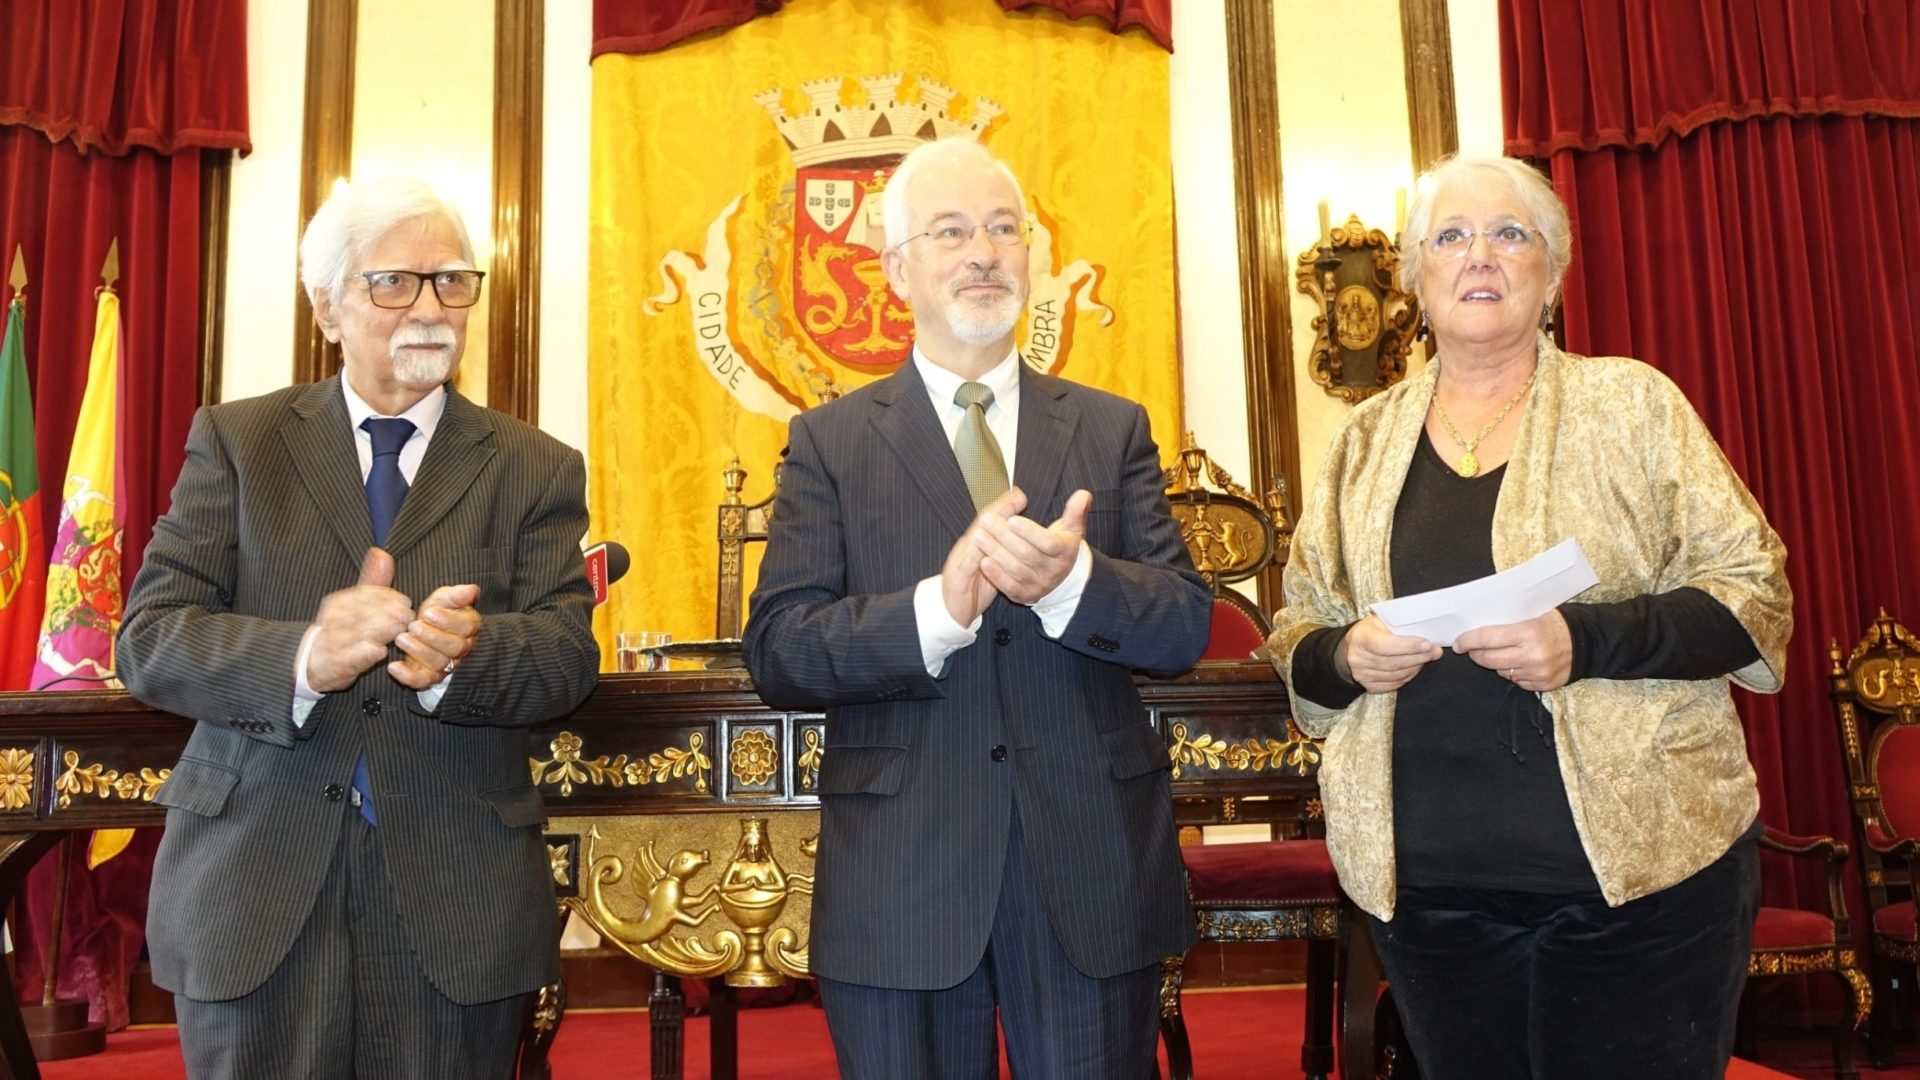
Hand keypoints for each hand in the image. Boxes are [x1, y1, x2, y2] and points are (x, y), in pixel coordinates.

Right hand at [306, 548, 415, 692]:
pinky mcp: (335, 665)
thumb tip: (381, 552)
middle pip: (361, 613)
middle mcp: (332, 620)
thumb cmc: (343, 629)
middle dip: (387, 612)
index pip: (362, 594)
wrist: (315, 662)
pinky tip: (380, 651)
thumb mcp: (355, 603)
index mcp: (337, 603)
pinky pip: (349, 658)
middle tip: (408, 614)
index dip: (386, 597)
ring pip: (357, 634)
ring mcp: (332, 642)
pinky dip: (364, 654)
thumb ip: (371, 580)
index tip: (405, 601)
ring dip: (380, 630)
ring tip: (400, 628)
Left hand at [391, 582, 481, 688]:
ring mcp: (446, 665)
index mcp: (468, 628)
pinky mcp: (428, 677)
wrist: (421, 631)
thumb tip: (472, 589)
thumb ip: (456, 595)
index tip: (429, 613)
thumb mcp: (443, 599)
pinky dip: (408, 676)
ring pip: (439, 663)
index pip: (466, 627)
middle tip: (413, 626)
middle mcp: (461, 649)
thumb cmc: (435, 613)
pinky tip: (393, 666)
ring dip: (419, 652)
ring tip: (401, 639)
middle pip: (454, 647)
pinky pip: (422, 681)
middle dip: (432, 637)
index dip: (448, 621)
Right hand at [942, 488, 1026, 624]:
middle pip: (984, 525)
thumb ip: (1002, 552)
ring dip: (989, 527)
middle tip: (1017, 496)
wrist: (950, 613)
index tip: (1020, 495)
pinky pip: (968, 563)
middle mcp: (967, 549)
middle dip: (1001, 509)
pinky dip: (977, 553)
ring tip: (1003, 514)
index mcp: (976, 546)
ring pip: (976, 540)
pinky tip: (985, 546)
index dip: (1005, 507)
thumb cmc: (973, 590)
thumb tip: (1018, 538)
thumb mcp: (991, 568)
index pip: (991, 522)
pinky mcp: (957, 578)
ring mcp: (960, 561)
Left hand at [974, 488, 1090, 604]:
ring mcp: (1039, 585)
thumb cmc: (1060, 546)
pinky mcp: (1025, 595)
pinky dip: (996, 575)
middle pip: (1027, 554)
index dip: (1030, 532)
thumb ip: (1075, 511)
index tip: (1012, 519)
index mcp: (1065, 552)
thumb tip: (1083, 494)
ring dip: (995, 552)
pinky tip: (983, 561)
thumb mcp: (1071, 528)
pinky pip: (1009, 586)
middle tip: (986, 520)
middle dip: (1004, 536)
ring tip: (979, 536)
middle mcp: (1053, 571)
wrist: (1060, 578)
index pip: (1048, 543)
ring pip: (1015, 569)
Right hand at [1339, 614, 1441, 693]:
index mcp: (1360, 637)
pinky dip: (1407, 677)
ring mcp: (1362, 674)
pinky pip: (1394, 684)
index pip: (1385, 645)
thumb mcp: (1380, 621)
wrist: (1351, 648)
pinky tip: (1414, 668)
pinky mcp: (1368, 686)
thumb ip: (1401, 627)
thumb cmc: (1371, 631)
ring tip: (1425, 658)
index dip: (1408, 646)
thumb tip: (1427, 637)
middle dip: (1419, 657)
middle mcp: (1358, 658)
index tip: (1427, 644)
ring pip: (1397, 675)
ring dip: (1416, 667)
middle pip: (1394, 662)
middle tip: (1434, 652)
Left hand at [1455, 609, 1572, 692]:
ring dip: (1495, 664)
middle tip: (1471, 648)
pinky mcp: (1543, 685)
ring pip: (1501, 672)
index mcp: (1528, 633)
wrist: (1588, 642)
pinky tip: (1518, 662)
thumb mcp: (1534, 612)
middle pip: (1489, 659)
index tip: (1458, 642)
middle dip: (1476, 654)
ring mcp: (1538, 673)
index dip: (1468, 641)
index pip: (1487, 638)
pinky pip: (1517, 681)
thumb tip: (1477, 624)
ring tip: (1500, 653)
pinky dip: (1513, 673)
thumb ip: (1509, 620)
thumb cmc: (1556, 623)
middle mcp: (1532, 656)